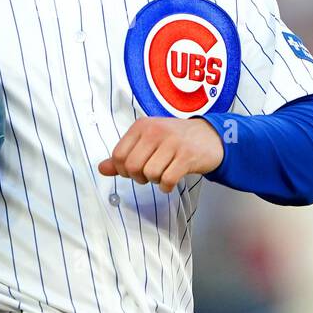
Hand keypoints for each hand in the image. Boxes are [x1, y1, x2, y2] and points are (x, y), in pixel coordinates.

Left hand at [97, 117, 223, 192]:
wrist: (211, 136)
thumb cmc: (175, 140)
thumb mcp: (147, 142)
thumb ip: (123, 155)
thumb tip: (101, 169)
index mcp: (142, 126)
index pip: (118, 155)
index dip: (123, 170)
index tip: (134, 170)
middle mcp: (156, 131)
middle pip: (132, 166)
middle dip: (138, 177)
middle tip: (149, 174)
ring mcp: (173, 142)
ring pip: (149, 174)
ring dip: (154, 181)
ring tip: (163, 174)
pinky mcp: (187, 156)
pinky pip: (167, 180)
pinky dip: (166, 186)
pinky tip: (170, 181)